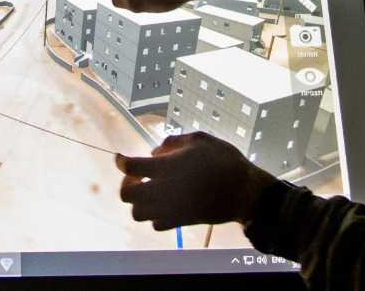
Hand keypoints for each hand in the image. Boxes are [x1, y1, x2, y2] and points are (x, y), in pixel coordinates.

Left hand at [116, 132, 277, 229]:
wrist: (244, 191)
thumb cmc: (224, 160)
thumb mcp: (200, 139)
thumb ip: (173, 142)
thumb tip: (155, 152)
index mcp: (166, 167)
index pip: (130, 167)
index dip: (120, 160)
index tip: (120, 157)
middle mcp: (164, 190)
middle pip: (126, 195)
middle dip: (127, 184)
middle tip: (138, 177)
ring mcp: (171, 209)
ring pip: (137, 213)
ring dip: (138, 202)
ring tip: (149, 191)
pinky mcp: (180, 222)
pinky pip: (156, 225)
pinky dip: (154, 216)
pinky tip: (164, 204)